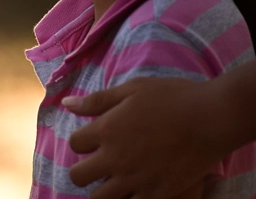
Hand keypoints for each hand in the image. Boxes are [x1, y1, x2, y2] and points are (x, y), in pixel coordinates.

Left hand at [62, 77, 231, 198]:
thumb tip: (67, 104)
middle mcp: (115, 157)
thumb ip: (97, 101)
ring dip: (101, 189)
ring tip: (112, 181)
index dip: (81, 141)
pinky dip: (129, 198)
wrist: (211, 117)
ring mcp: (135, 178)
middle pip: (78, 176)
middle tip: (95, 165)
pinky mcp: (157, 193)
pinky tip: (135, 188)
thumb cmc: (172, 97)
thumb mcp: (131, 90)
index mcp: (106, 130)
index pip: (74, 144)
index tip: (92, 140)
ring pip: (99, 197)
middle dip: (82, 170)